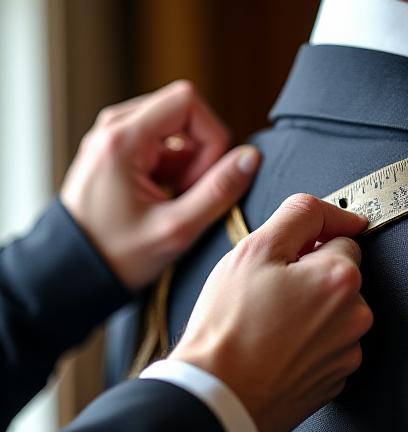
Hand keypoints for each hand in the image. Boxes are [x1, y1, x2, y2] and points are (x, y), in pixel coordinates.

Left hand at [60, 80, 259, 289]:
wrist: (73, 271)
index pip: (188, 101)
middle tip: (187, 192)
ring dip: (187, 161)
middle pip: (183, 110)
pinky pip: (161, 141)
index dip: (210, 137)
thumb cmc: (117, 255)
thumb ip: (219, 191)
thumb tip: (251, 158)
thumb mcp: (176, 229)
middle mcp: (113, 127)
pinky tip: (162, 197)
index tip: (201, 179)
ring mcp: (113, 135)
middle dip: (200, 151)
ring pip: (175, 127)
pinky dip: (172, 166)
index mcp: (122, 139)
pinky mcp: (117, 148)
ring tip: (172, 198)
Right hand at [168, 194, 371, 431]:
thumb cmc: (229, 326)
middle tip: (267, 294)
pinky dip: (308, 345)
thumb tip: (334, 213)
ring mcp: (348, 352)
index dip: (309, 243)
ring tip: (268, 325)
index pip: (342, 238)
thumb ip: (299, 216)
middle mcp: (357, 316)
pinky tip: (276, 349)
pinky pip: (327, 348)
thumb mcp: (255, 249)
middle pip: (339, 278)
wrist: (218, 397)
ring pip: (334, 314)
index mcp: (342, 278)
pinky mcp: (336, 381)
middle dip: (311, 278)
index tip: (284, 259)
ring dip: (311, 313)